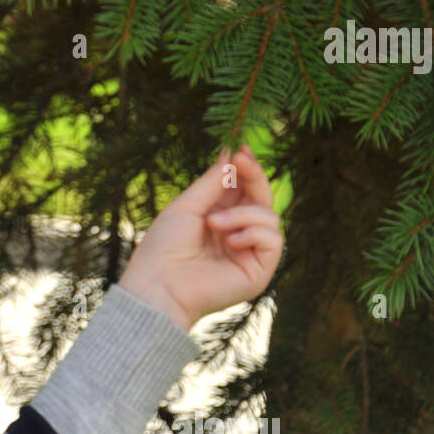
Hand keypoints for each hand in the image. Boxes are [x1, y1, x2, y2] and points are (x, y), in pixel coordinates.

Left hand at [116, 142, 282, 329]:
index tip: (242, 149)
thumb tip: (231, 152)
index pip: (243, 189)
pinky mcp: (259, 272)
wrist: (159, 285)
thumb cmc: (164, 247)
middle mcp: (237, 234)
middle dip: (254, 176)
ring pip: (270, 217)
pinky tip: (230, 241)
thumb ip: (213, 181)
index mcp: (219, 218)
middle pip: (262, 199)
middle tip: (241, 161)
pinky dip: (252, 233)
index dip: (247, 168)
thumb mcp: (187, 205)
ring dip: (241, 213)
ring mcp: (249, 254)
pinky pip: (274, 240)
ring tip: (213, 224)